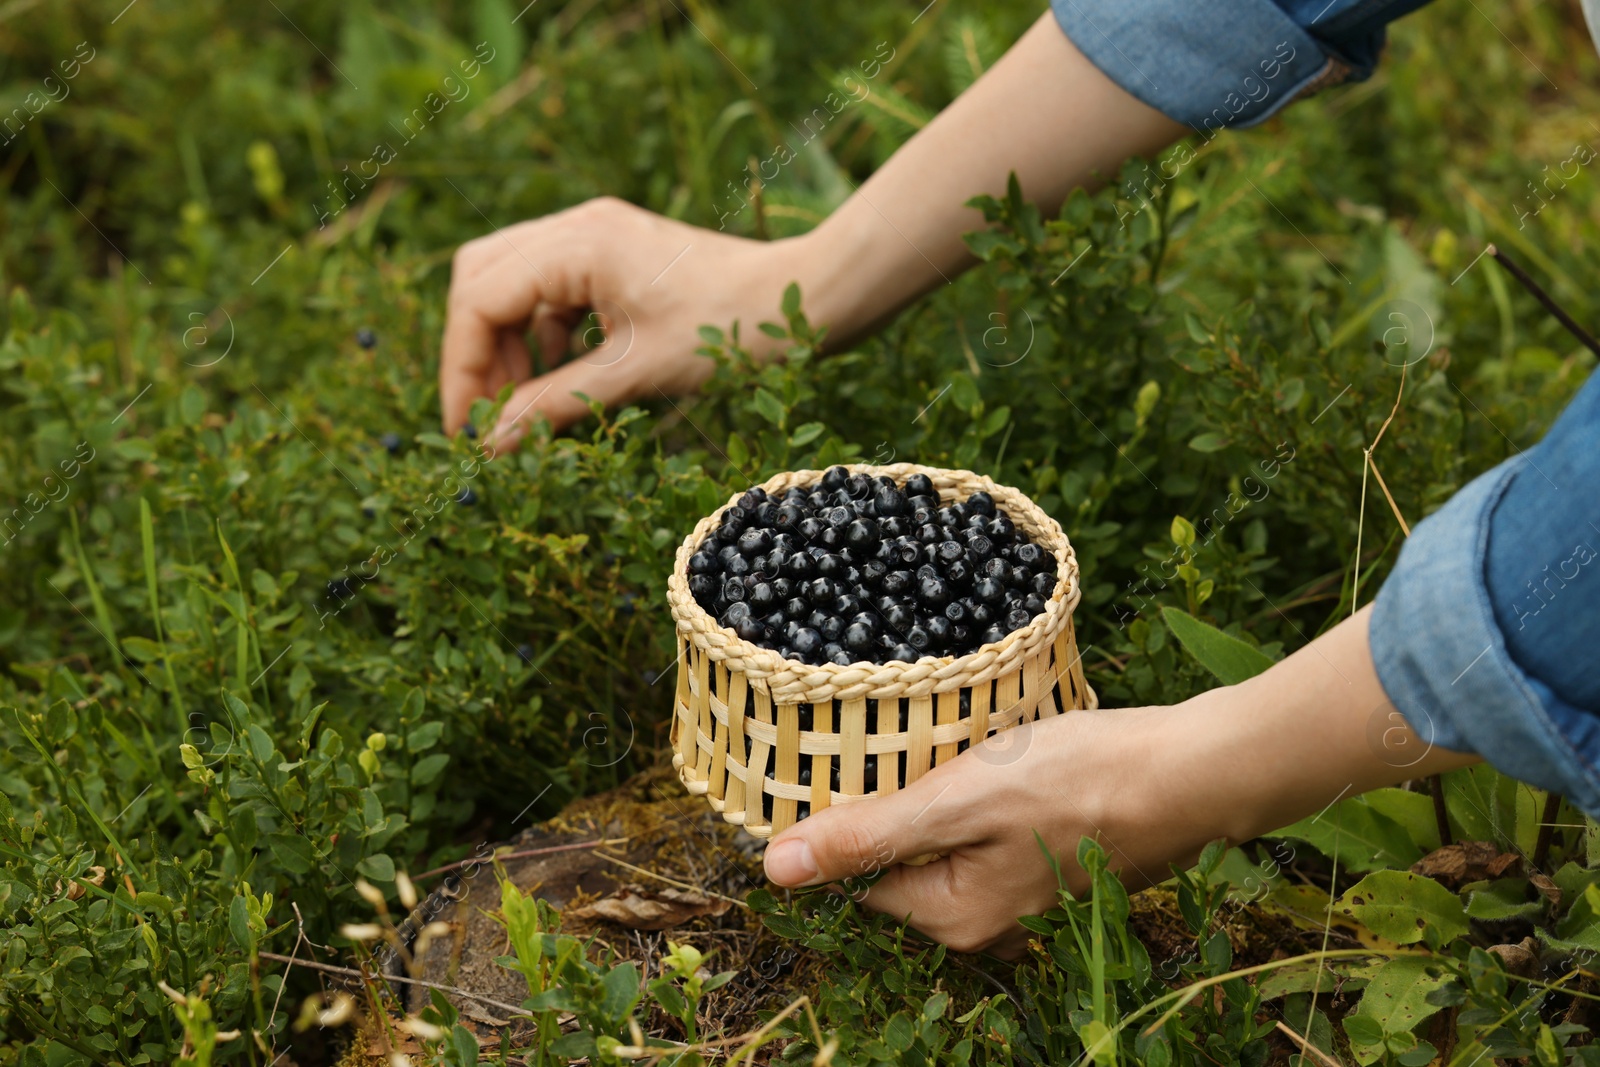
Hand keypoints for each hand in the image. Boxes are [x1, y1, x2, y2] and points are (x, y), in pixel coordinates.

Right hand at [439, 197, 805, 443]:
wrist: (810, 298)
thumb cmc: (733, 329)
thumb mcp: (637, 374)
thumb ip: (555, 405)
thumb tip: (490, 446)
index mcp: (578, 245)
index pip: (479, 300)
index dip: (462, 369)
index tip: (469, 431)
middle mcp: (577, 227)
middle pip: (481, 280)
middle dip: (476, 352)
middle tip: (488, 419)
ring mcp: (596, 237)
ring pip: (511, 284)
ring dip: (508, 346)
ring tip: (525, 408)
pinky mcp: (614, 256)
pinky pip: (551, 292)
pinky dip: (543, 337)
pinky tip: (561, 382)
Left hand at [760, 706, 1210, 958]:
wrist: (1192, 772)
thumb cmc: (1077, 781)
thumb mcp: (958, 799)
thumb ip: (869, 835)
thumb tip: (775, 872)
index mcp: (955, 919)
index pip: (862, 877)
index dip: (850, 820)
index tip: (858, 764)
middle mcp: (991, 927)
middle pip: (908, 863)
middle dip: (904, 806)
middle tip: (919, 748)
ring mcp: (1031, 902)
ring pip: (952, 846)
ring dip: (947, 800)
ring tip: (963, 749)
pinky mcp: (1060, 871)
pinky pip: (995, 839)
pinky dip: (989, 801)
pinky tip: (1008, 763)